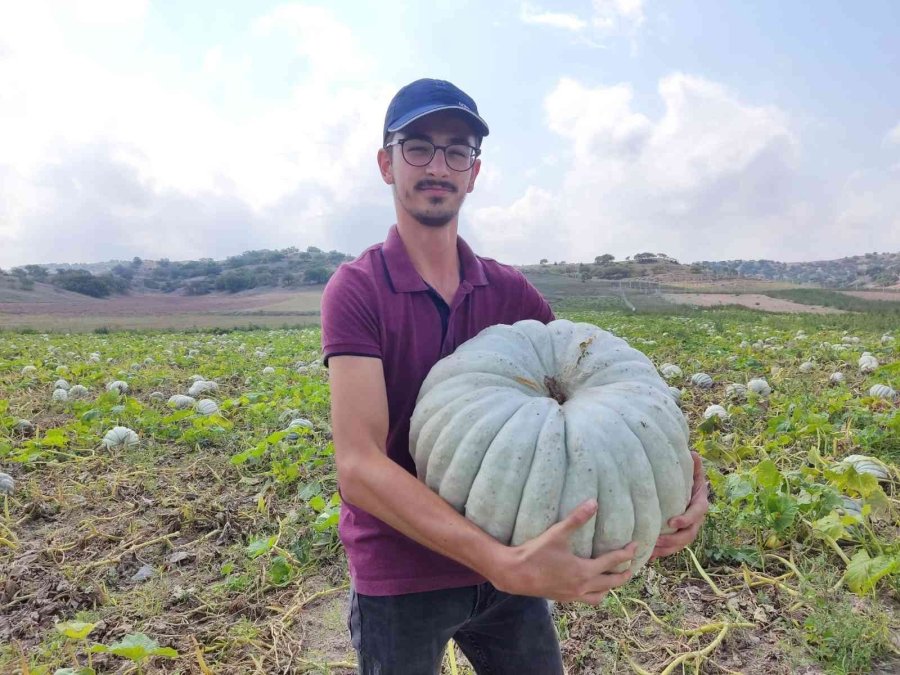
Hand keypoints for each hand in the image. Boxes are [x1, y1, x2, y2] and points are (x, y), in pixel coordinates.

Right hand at [493, 499, 636, 605]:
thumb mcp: (557, 533)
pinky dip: (595, 593)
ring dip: (610, 587)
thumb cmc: (536, 553)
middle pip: (612, 582)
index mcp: (584, 571)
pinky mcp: (564, 599)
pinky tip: (590, 585)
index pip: (612, 561)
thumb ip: (576, 519)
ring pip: (600, 595)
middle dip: (624, 574)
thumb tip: (593, 502)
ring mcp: (573, 595)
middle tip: (631, 565)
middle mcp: (583, 586)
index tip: (635, 546)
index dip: (626, 553)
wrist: (515, 574)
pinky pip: (587, 600)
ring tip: (613, 578)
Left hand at [649, 452, 708, 561]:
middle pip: (689, 534)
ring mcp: (688, 528)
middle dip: (674, 539)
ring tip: (652, 550)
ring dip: (667, 549)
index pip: (696, 513)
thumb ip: (693, 465)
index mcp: (699, 502)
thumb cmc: (686, 476)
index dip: (686, 519)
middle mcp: (696, 519)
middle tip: (658, 540)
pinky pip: (672, 547)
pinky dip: (662, 552)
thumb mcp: (691, 470)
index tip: (672, 521)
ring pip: (681, 543)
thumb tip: (693, 454)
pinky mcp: (678, 534)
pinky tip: (649, 556)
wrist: (685, 486)